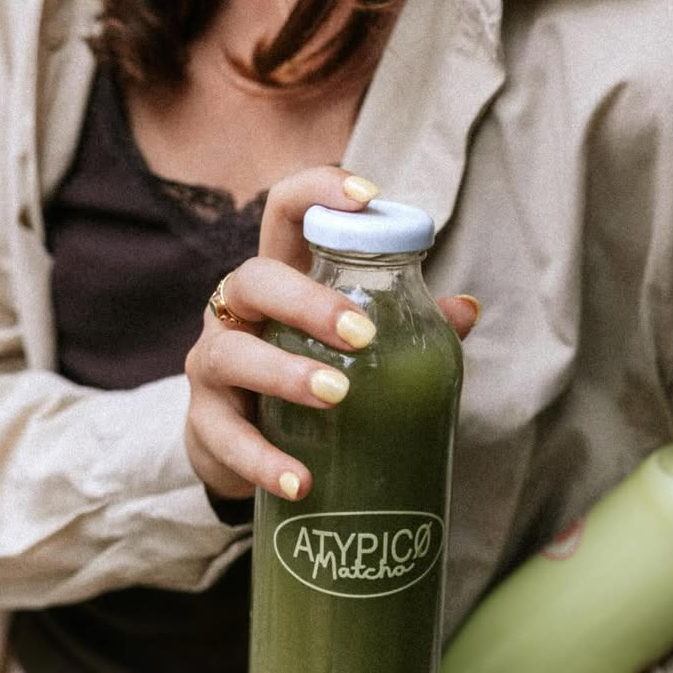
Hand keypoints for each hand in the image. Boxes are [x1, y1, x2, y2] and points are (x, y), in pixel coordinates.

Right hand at [183, 165, 479, 502]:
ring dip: (285, 373)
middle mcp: (237, 313)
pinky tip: (301, 480)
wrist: (242, 455)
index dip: (319, 192)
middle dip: (307, 301)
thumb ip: (409, 325)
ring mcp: (213, 366)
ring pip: (233, 355)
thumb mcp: (354, 349)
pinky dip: (263, 460)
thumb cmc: (303, 381)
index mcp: (280, 281)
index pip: (286, 213)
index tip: (367, 197)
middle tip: (362, 334)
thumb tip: (466, 309)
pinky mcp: (205, 424)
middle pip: (255, 279)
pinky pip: (228, 439)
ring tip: (337, 397)